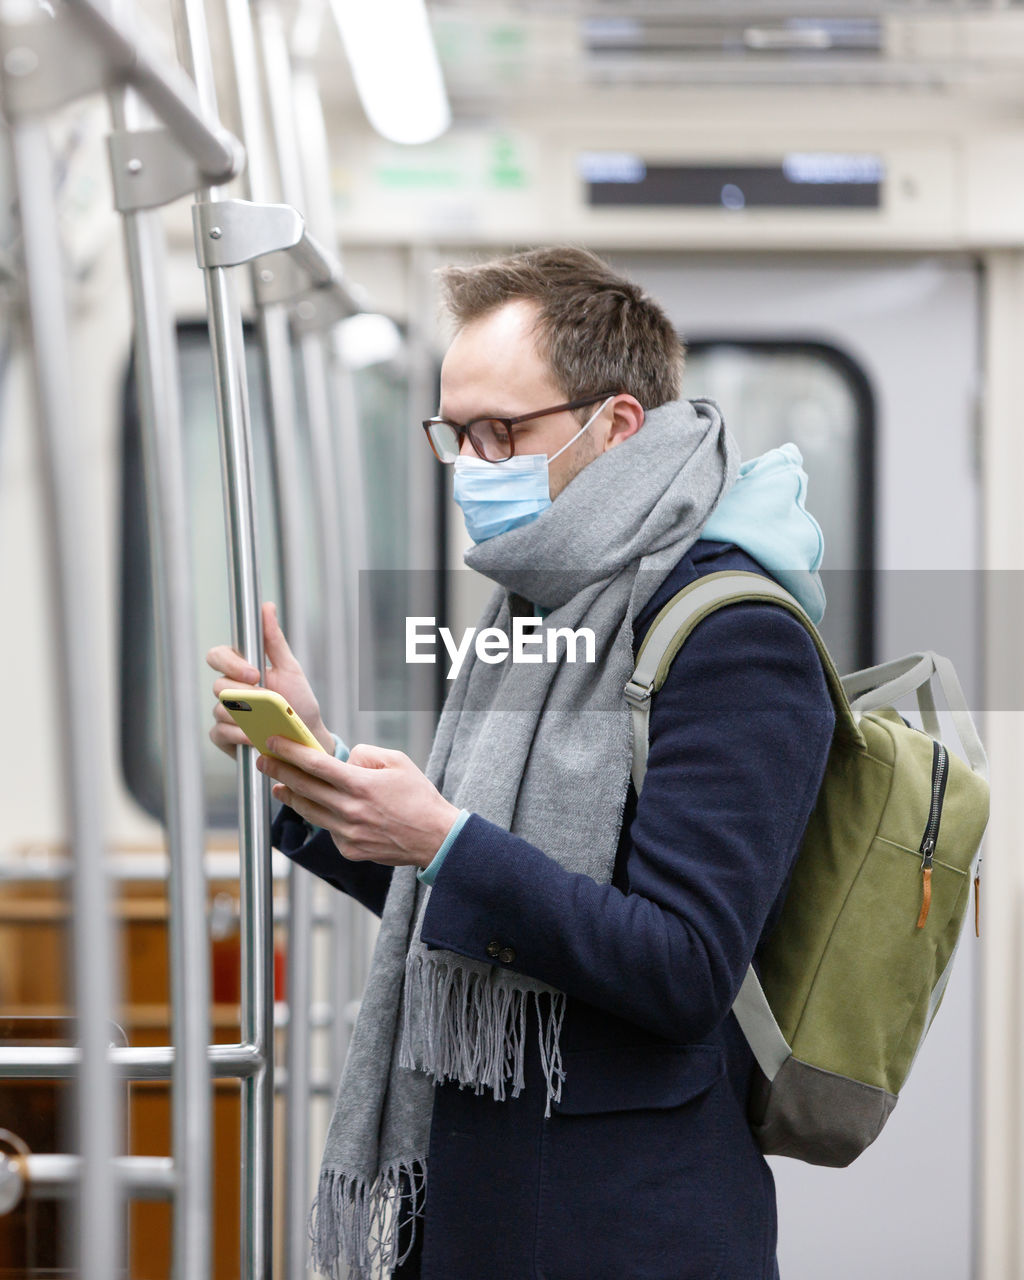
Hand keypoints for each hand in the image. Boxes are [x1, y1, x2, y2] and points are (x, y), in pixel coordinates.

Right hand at [206, 601, 332, 757]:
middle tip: (266, 702)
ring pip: (220, 710)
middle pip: (218, 685)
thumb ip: (274, 640)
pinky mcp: (223, 735)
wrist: (305, 737)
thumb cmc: (298, 701)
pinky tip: (255, 737)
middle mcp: (228, 689)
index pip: (217, 656)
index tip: (255, 675)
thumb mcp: (290, 668)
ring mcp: (223, 713)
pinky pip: (220, 732)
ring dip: (245, 717)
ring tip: (267, 720)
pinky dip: (239, 735)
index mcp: (241, 668)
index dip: (231, 665)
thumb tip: (266, 607)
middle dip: (245, 695)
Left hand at [256, 738, 460, 868]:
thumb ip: (366, 755)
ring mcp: (348, 833)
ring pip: (309, 811)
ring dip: (290, 797)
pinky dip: (322, 816)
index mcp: (361, 785)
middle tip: (263, 761)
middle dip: (279, 772)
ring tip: (278, 786)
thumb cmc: (418, 797)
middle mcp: (350, 810)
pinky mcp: (350, 849)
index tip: (273, 743)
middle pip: (304, 788)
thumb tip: (344, 760)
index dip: (290, 752)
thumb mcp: (398, 762)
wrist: (435, 838)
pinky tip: (320, 808)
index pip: (316, 765)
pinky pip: (329, 829)